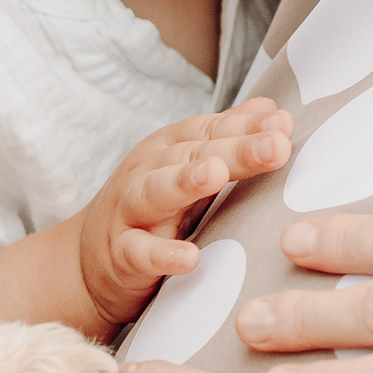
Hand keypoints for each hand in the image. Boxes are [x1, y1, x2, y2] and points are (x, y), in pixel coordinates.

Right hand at [75, 101, 293, 333]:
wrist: (88, 264)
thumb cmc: (151, 211)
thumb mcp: (187, 167)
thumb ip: (228, 139)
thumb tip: (272, 109)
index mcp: (170, 149)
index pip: (211, 130)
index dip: (247, 126)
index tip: (285, 124)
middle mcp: (148, 172)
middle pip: (192, 155)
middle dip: (235, 150)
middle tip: (276, 146)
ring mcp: (130, 212)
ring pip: (156, 191)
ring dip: (184, 182)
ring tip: (215, 175)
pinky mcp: (120, 255)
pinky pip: (139, 253)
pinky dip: (161, 255)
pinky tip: (189, 259)